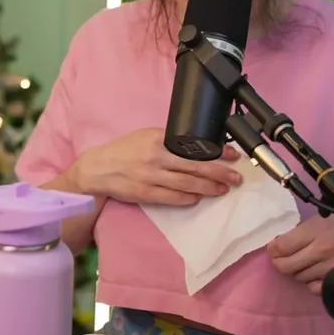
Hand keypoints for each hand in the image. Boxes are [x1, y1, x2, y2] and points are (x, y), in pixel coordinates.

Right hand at [68, 127, 242, 206]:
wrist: (97, 169)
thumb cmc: (123, 151)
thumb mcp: (145, 136)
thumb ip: (168, 140)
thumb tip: (196, 146)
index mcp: (157, 139)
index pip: (193, 145)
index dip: (215, 152)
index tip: (233, 154)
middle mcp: (155, 157)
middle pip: (194, 167)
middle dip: (219, 173)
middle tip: (236, 178)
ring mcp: (150, 177)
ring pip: (187, 184)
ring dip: (208, 188)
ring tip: (223, 189)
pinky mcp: (145, 193)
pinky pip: (172, 198)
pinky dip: (188, 198)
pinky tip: (199, 197)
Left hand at [268, 214, 333, 293]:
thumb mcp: (323, 218)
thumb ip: (302, 231)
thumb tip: (280, 243)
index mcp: (315, 231)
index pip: (281, 247)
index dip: (273, 249)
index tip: (274, 249)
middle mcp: (322, 251)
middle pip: (286, 266)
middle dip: (281, 263)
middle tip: (283, 259)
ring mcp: (332, 268)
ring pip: (300, 278)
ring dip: (298, 272)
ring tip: (304, 265)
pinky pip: (316, 289)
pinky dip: (313, 283)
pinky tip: (316, 275)